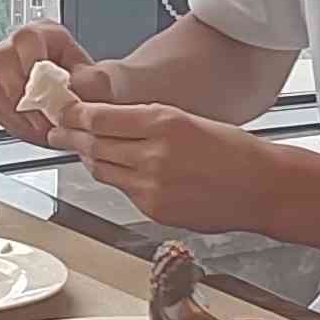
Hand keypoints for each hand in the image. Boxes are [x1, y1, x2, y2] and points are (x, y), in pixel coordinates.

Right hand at [0, 22, 97, 144]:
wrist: (93, 107)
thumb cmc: (96, 86)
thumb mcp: (102, 81)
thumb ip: (89, 80)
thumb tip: (71, 86)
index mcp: (46, 34)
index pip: (26, 38)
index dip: (30, 60)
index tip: (40, 83)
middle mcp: (21, 49)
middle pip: (1, 59)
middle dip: (19, 89)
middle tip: (38, 108)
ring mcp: (8, 73)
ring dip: (18, 110)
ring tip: (44, 123)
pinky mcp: (3, 97)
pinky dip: (16, 123)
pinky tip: (36, 127)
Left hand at [54, 97, 298, 231]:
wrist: (261, 187)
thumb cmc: (232, 150)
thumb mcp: (187, 118)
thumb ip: (145, 121)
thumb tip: (106, 121)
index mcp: (164, 123)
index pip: (100, 118)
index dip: (74, 115)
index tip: (63, 111)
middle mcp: (154, 155)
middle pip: (94, 144)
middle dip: (72, 136)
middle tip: (59, 130)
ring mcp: (152, 186)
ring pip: (102, 169)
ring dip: (89, 158)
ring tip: (82, 148)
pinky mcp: (154, 209)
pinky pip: (122, 190)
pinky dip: (115, 178)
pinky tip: (117, 169)